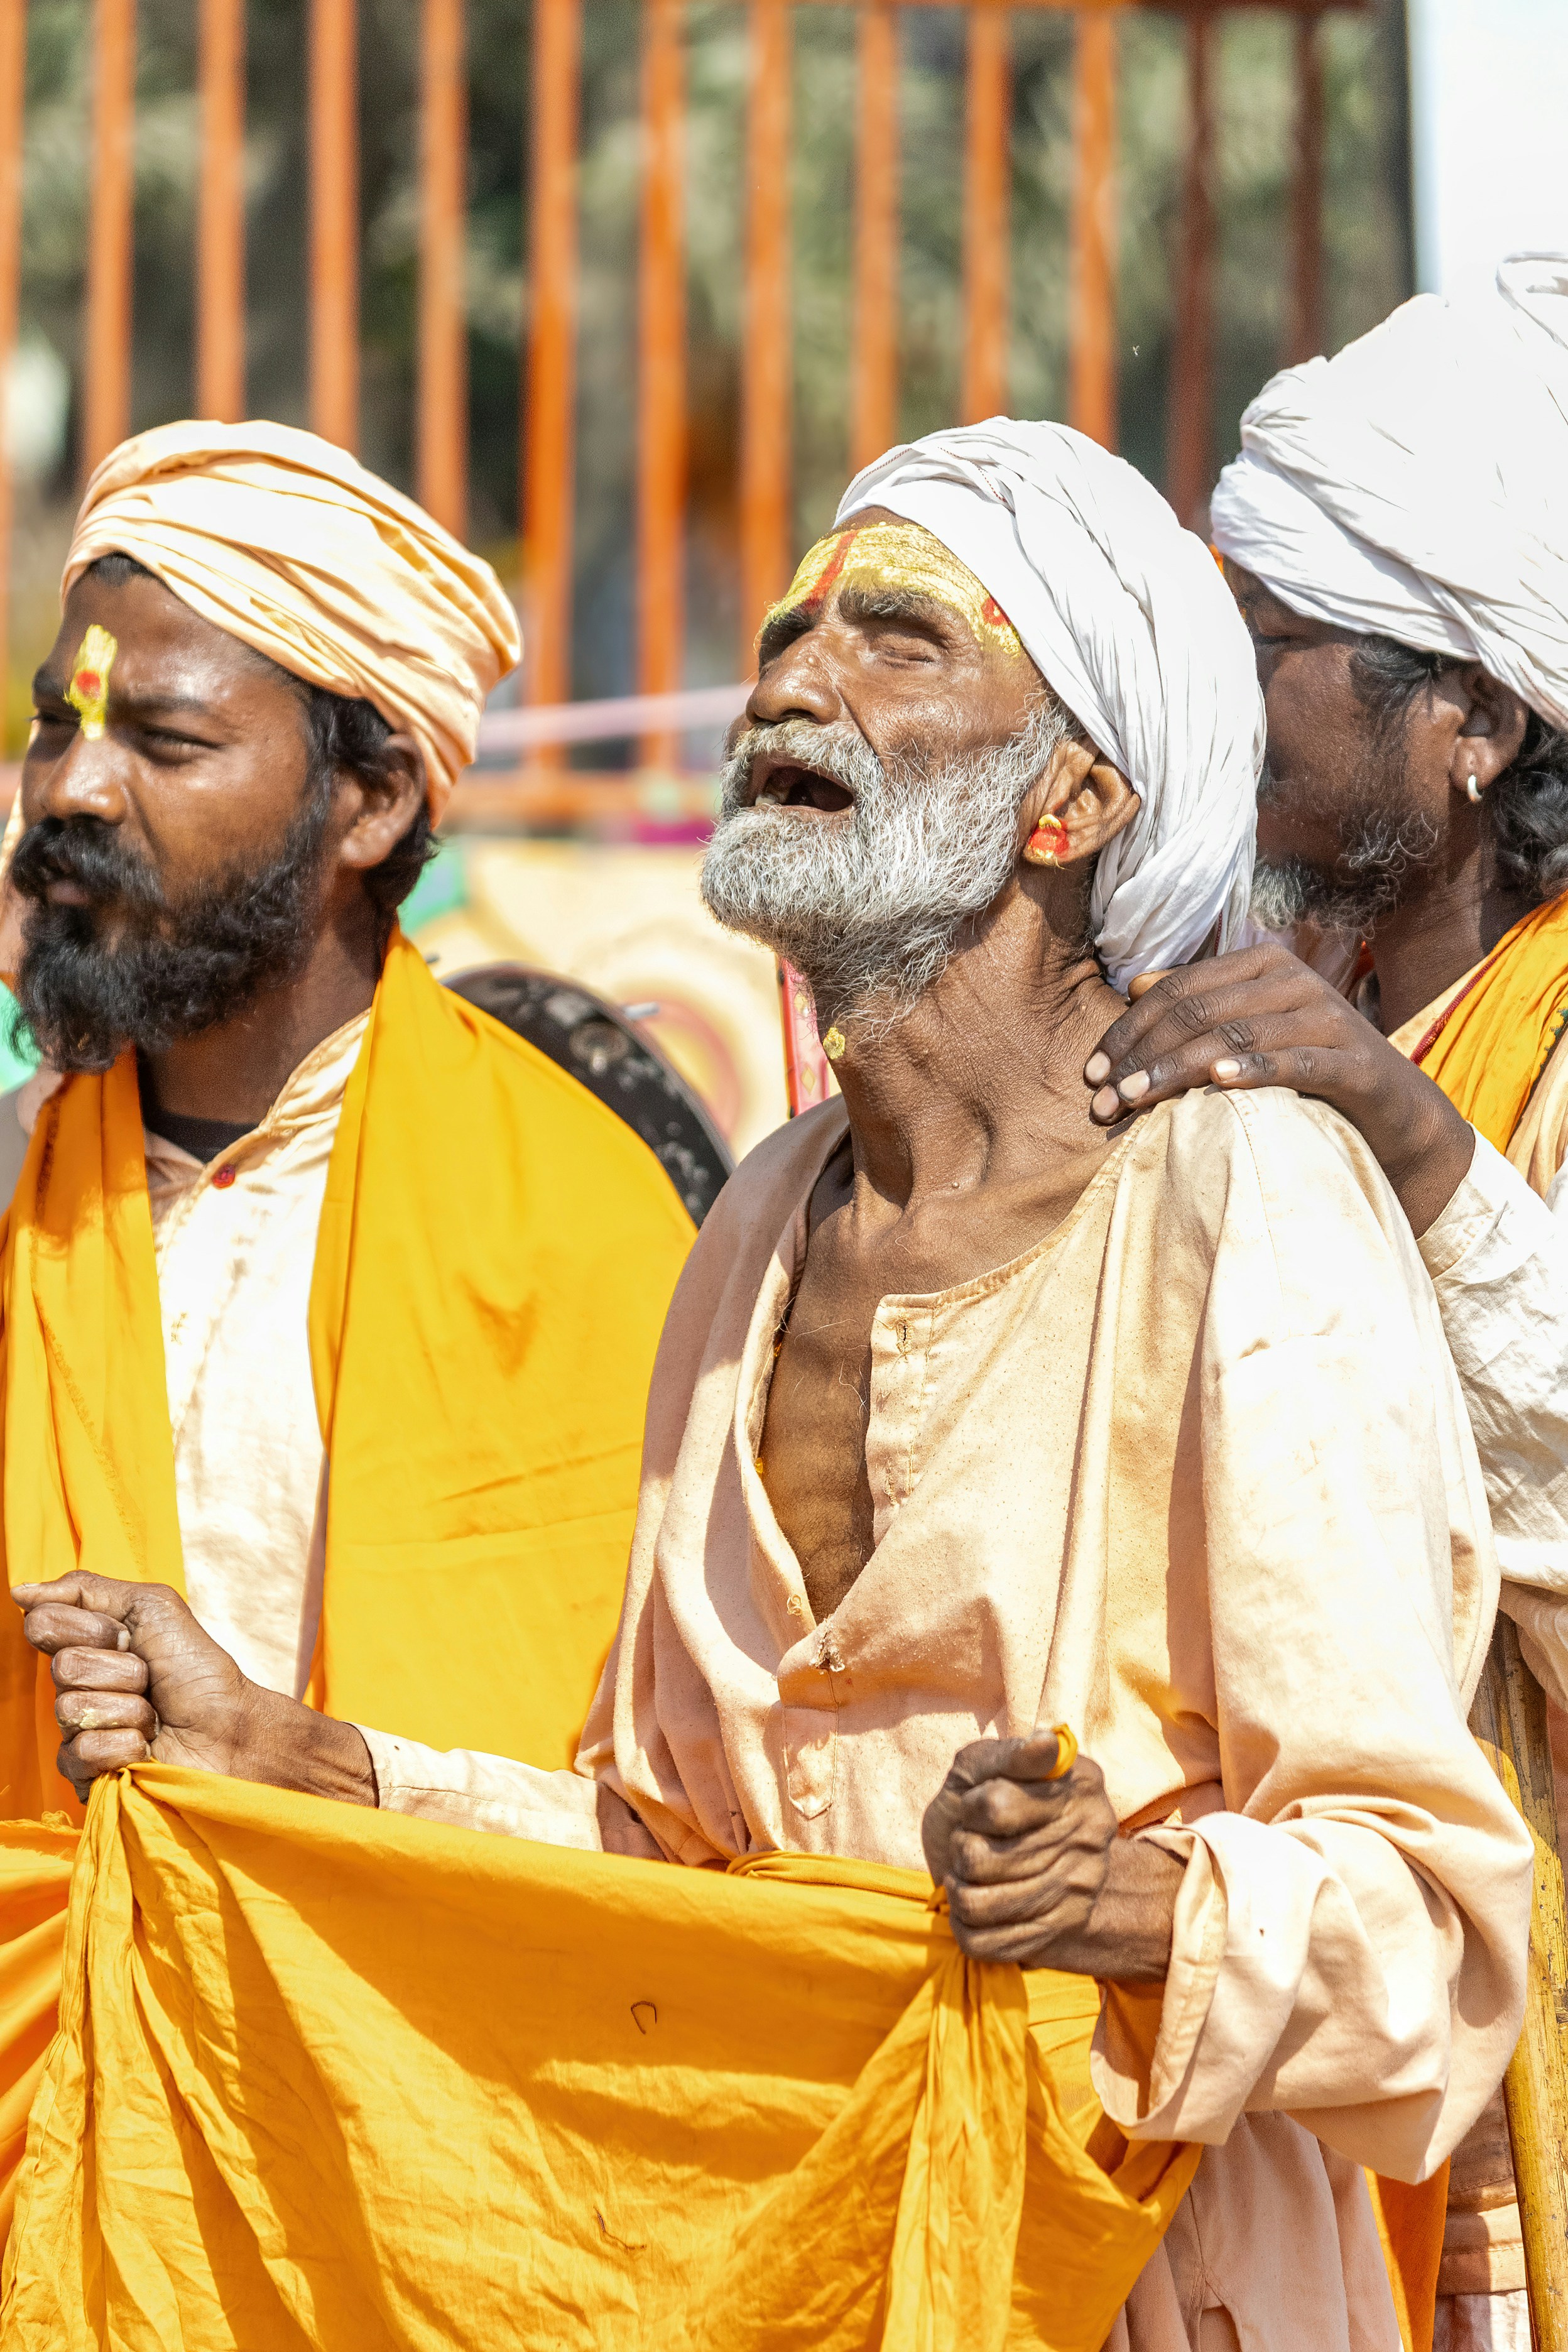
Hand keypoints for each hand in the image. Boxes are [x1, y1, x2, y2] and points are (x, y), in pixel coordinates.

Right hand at [12, 1573, 375, 1806]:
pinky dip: (125, 1745)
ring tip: (154, 1717)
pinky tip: (145, 1748)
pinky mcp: (86, 1774)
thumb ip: (86, 1591)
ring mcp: (77, 1733)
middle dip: (121, 1670)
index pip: (43, 1625)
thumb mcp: (152, 1609)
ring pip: (73, 1709)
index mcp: (85, 1647)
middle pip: (63, 1668)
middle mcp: (75, 1688)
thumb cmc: (197, 1669)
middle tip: (149, 1681)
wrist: (230, 1728)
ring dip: (129, 1709)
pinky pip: (81, 1752)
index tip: (125, 1636)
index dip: (90, 1629)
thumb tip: (19, 1591)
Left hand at [922, 1731, 1179, 1981]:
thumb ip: (1010, 1754)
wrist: (1014, 1860)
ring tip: (971, 1871)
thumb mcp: (985, 1765)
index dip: (970, 1805)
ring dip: (959, 1885)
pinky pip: (981, 1942)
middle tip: (972, 1839)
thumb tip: (1047, 1743)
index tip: (976, 1801)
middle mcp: (1090, 1841)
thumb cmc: (988, 1799)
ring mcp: (1076, 1894)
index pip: (995, 1807)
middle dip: (962, 1846)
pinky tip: (974, 1902)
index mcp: (1080, 1786)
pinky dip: (962, 1922)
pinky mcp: (1054, 1936)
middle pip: (980, 1860)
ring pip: (977, 1904)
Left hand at [1083, 944, 1475, 1237]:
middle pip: (1197, 1012)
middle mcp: (1294, 980)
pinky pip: (1296, 1061)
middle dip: (1142, 1057)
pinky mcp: (1355, 1061)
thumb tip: (1136, 983)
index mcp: (1262, 965)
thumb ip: (1200, 1003)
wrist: (1396, 1112)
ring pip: (1234, 1036)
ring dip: (1177, 1070)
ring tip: (1135, 1101)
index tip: (1092, 1074)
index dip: (1128, 1031)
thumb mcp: (1249, 1032)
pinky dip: (1255, 1070)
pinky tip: (1218, 1084)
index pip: (1177, 990)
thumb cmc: (1308, 1071)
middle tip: (1103, 1103)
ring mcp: (1328, 1017)